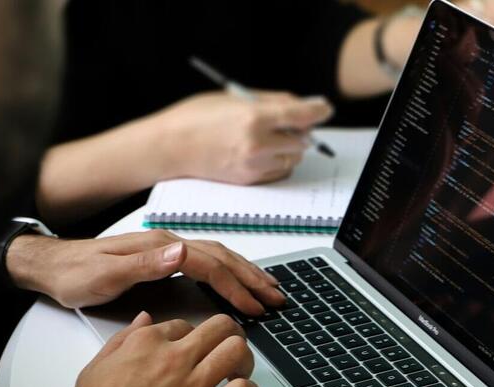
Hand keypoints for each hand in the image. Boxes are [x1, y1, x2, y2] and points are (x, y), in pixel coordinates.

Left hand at [7, 230, 284, 314]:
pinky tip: (235, 284)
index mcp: (159, 248)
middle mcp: (167, 244)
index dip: (234, 285)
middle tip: (277, 298)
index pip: (209, 264)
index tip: (253, 306)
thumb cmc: (75, 274)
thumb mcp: (105, 275)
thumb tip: (182, 252)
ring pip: (217, 258)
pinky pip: (206, 264)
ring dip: (245, 273)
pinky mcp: (163, 260)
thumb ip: (144, 265)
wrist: (51, 265)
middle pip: (221, 257)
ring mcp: (166, 250)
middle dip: (251, 277)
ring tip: (268, 290)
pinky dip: (228, 273)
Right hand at [35, 313, 257, 386]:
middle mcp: (172, 358)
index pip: (187, 325)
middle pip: (221, 328)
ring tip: (237, 375)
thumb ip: (124, 338)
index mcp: (146, 342)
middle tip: (229, 354)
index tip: (193, 355)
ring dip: (243, 361)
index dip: (193, 340)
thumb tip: (145, 318)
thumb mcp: (98, 364)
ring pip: (237, 352)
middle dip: (230, 337)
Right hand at [157, 91, 333, 184]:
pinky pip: (278, 173)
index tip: (324, 108)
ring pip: (292, 159)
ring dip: (289, 148)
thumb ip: (271, 101)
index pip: (302, 116)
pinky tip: (259, 152)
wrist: (170, 147)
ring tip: (268, 137)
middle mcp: (257, 144)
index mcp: (254, 118)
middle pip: (303, 140)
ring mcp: (253, 166)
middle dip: (300, 130)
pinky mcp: (249, 181)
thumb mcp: (234, 98)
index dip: (319, 110)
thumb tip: (300, 104)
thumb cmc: (196, 117)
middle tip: (286, 122)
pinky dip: (277, 162)